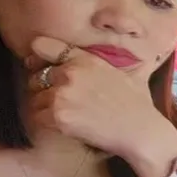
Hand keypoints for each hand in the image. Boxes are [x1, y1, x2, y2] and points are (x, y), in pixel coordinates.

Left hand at [25, 36, 175, 160]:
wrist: (140, 130)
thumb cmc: (138, 104)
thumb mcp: (126, 73)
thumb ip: (109, 63)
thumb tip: (133, 48)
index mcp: (84, 60)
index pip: (44, 46)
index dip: (38, 55)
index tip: (37, 63)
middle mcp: (69, 74)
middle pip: (36, 77)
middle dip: (43, 88)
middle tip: (59, 99)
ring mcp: (61, 96)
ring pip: (35, 99)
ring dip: (44, 107)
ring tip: (63, 115)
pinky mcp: (58, 117)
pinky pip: (37, 117)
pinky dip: (46, 123)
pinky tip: (63, 125)